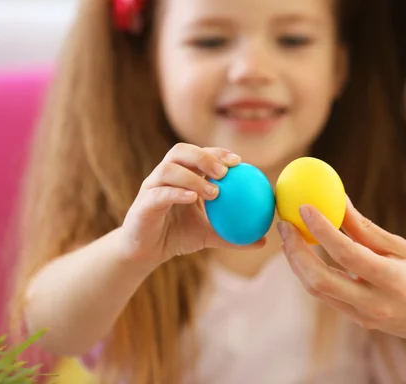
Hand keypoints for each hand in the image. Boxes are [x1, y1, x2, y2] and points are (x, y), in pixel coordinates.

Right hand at [121, 143, 264, 264]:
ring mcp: (152, 187)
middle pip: (181, 151)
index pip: (200, 154)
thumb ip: (233, 235)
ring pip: (169, 169)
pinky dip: (176, 193)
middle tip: (226, 171)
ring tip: (214, 191)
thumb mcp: (209, 235)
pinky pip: (159, 193)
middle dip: (205, 156)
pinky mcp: (142, 203)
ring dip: (192, 176)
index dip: (218, 152)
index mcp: (182, 175)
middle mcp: (165, 175)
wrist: (147, 253)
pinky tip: (193, 198)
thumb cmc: (177, 237)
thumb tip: (263, 241)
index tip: (239, 161)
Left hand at [277, 197, 405, 346]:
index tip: (304, 207)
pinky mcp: (361, 322)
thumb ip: (368, 230)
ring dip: (299, 264)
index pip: (347, 253)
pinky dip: (314, 275)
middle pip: (320, 280)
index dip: (322, 229)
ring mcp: (366, 318)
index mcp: (393, 282)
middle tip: (285, 225)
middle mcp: (375, 305)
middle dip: (296, 252)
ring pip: (319, 291)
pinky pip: (329, 297)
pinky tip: (309, 256)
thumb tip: (339, 202)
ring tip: (291, 237)